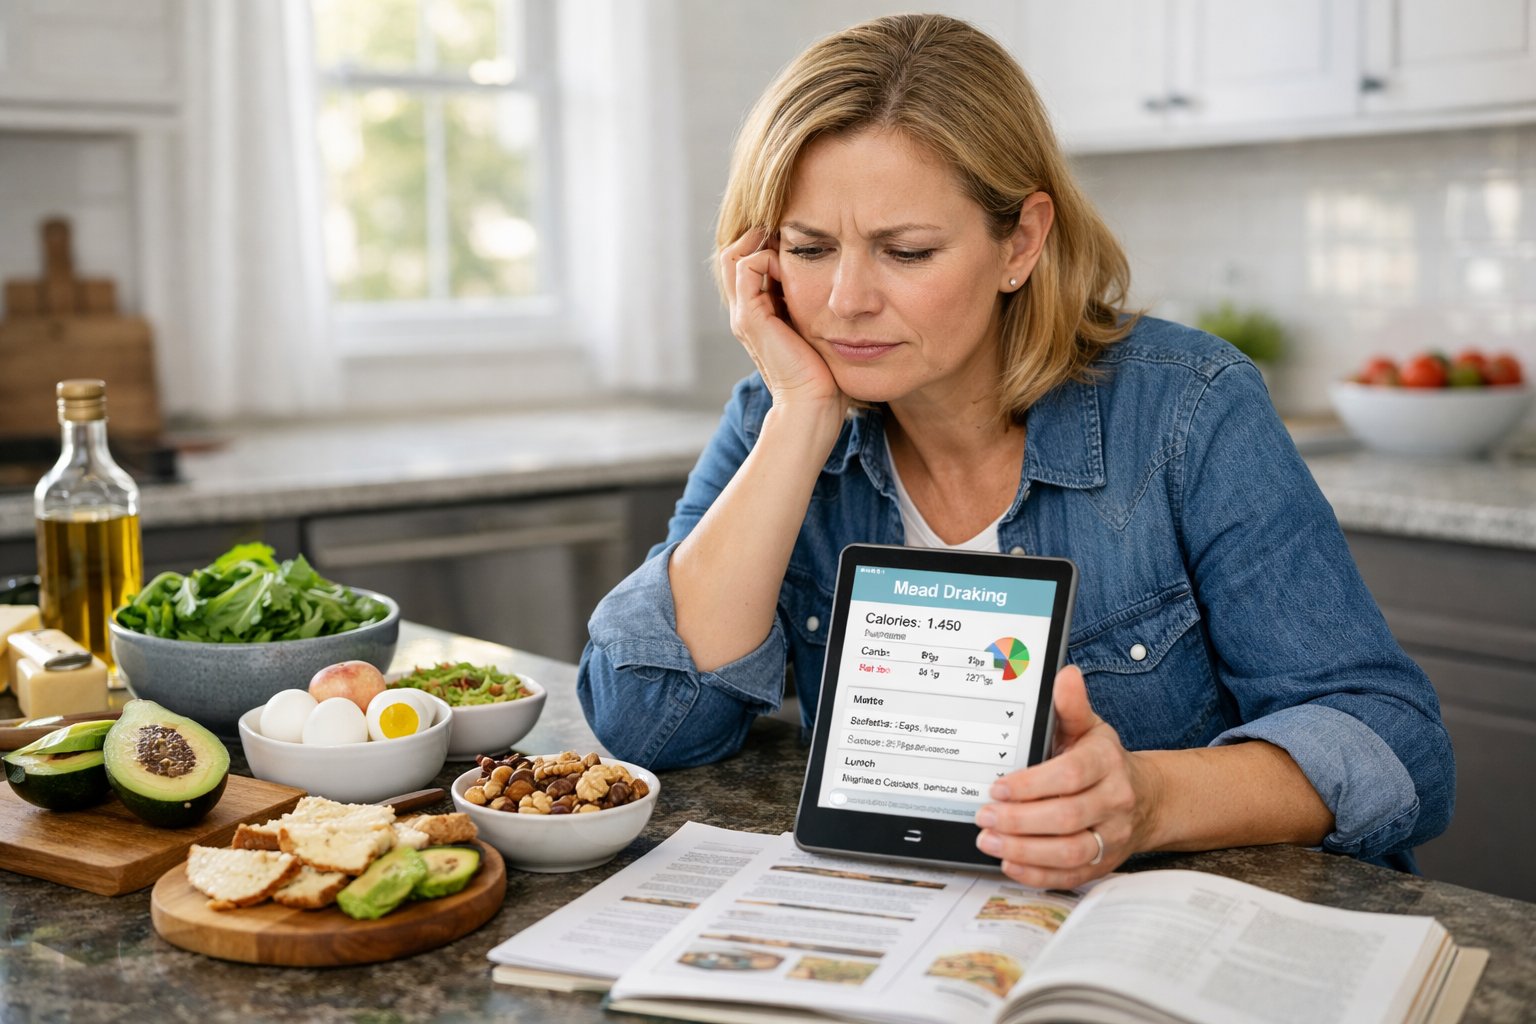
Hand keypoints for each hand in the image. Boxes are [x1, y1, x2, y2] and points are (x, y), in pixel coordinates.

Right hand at [720, 229, 845, 417]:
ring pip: (735, 254)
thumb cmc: (823, 373)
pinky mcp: (750, 317)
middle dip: (761, 235)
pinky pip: (747, 266)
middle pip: (735, 253)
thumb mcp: (818, 328)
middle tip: (791, 229)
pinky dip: (768, 255)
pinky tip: (793, 264)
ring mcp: (743, 314)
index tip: (799, 239)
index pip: (747, 262)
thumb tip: (834, 278)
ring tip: (791, 241)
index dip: (768, 243)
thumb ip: (814, 305)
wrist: (812, 404)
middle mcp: (744, 311)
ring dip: (763, 241)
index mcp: (757, 314)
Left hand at [974, 665, 1162, 886]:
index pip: (1070, 775)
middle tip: (984, 816)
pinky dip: (1038, 875)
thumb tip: (1065, 675)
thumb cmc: (1103, 760)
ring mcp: (1111, 836)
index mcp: (1107, 763)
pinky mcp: (1103, 864)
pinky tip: (1010, 864)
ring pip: (1069, 852)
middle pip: (1066, 817)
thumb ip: (1071, 706)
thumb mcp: (1089, 728)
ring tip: (989, 841)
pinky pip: (1071, 876)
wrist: (1145, 798)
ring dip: (1024, 851)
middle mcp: (1114, 801)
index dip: (1032, 784)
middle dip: (1019, 820)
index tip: (998, 788)